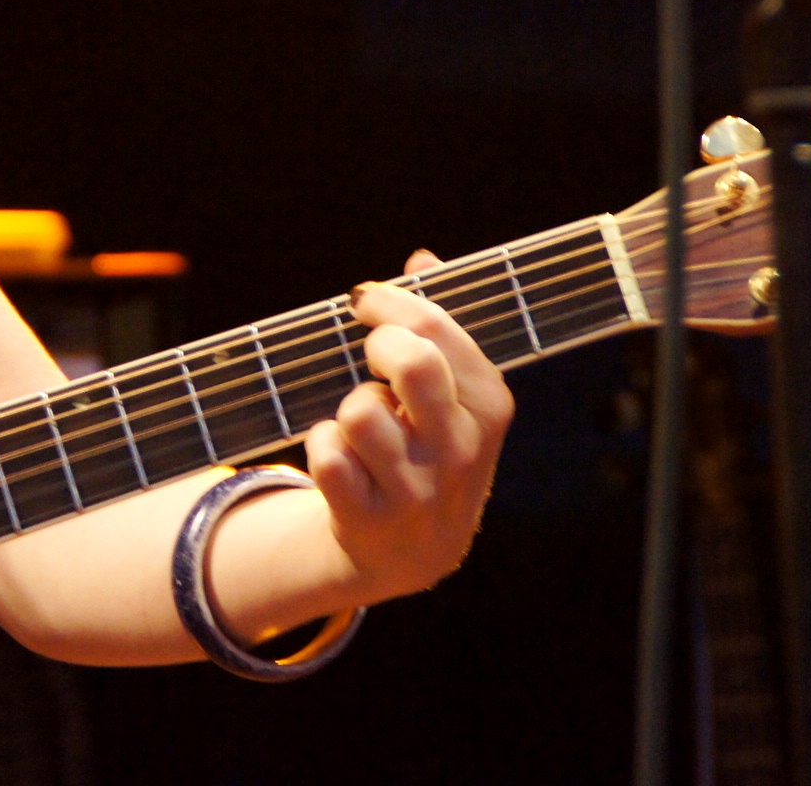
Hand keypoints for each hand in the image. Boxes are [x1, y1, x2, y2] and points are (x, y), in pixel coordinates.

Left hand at [304, 250, 512, 600]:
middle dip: (377, 345)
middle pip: (410, 361)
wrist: (411, 553)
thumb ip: (440, 327)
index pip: (438, 329)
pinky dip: (322, 447)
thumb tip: (422, 258)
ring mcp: (417, 489)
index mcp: (488, 408)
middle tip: (371, 356)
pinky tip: (344, 463)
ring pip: (358, 410)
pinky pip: (325, 455)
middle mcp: (460, 450)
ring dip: (349, 411)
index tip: (364, 300)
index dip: (389, 301)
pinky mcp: (370, 519)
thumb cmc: (429, 452)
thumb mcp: (453, 398)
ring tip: (368, 430)